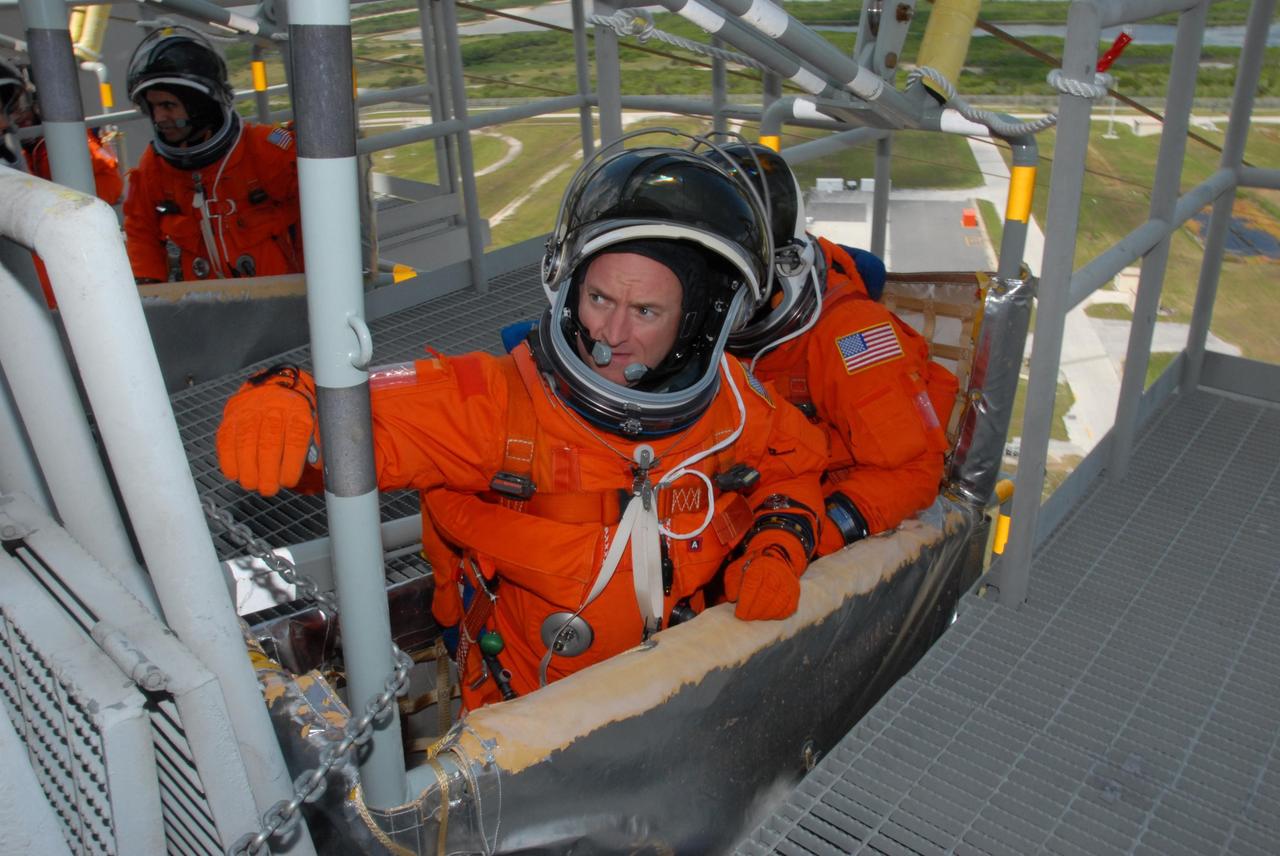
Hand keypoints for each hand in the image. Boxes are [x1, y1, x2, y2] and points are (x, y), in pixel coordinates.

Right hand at [216, 366, 316, 496]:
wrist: (273, 384)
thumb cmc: (296, 411)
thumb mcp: (315, 420)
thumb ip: (318, 443)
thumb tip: (318, 466)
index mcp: (297, 410)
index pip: (295, 439)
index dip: (290, 464)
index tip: (288, 481)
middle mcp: (273, 408)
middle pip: (268, 443)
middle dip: (267, 471)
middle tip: (268, 489)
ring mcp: (249, 411)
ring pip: (245, 442)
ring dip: (247, 469)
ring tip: (252, 485)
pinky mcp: (231, 416)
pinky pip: (226, 439)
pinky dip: (228, 460)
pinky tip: (234, 474)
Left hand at [723, 543, 801, 620]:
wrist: (775, 560)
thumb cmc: (752, 568)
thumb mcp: (736, 570)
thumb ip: (732, 583)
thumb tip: (733, 598)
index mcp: (760, 566)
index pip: (752, 585)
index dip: (745, 602)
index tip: (739, 613)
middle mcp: (776, 573)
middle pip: (766, 596)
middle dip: (753, 611)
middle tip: (745, 617)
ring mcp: (788, 583)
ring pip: (777, 604)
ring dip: (764, 614)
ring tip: (755, 616)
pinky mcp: (795, 593)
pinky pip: (787, 609)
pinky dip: (776, 615)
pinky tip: (767, 614)